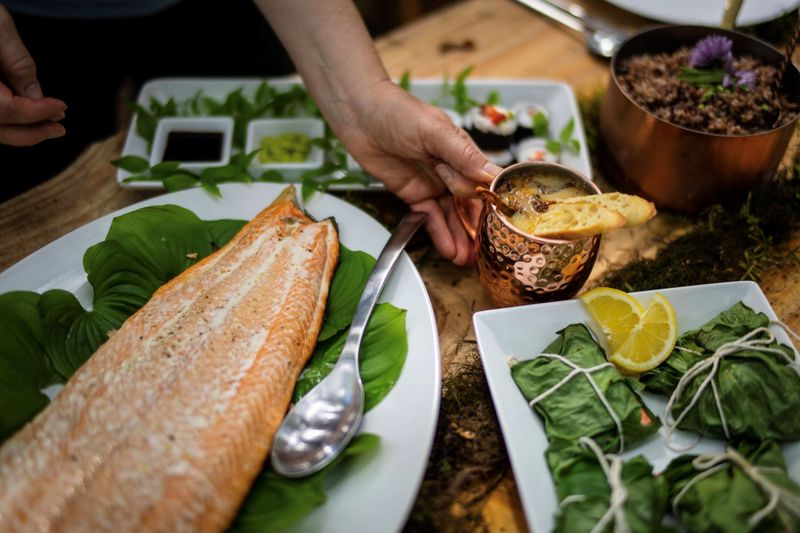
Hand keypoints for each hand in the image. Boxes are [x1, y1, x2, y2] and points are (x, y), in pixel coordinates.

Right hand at [0, 5, 65, 145]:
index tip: (61, 108)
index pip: (5, 110)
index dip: (37, 113)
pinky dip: (6, 123)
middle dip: (31, 132)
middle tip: (58, 127)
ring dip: (19, 131)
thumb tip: (38, 96)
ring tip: (48, 126)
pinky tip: (26, 119)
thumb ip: (19, 64)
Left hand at [341, 81, 501, 264]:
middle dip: (478, 229)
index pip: (485, 184)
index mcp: (464, 153)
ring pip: (451, 216)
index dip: (494, 206)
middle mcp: (453, 171)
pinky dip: (440, 234)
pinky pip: (430, 218)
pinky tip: (450, 249)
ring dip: (460, 238)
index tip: (503, 227)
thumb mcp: (435, 131)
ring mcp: (434, 184)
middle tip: (486, 253)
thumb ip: (463, 156)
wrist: (360, 115)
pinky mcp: (414, 195)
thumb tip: (493, 175)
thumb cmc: (399, 112)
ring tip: (468, 260)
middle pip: (470, 205)